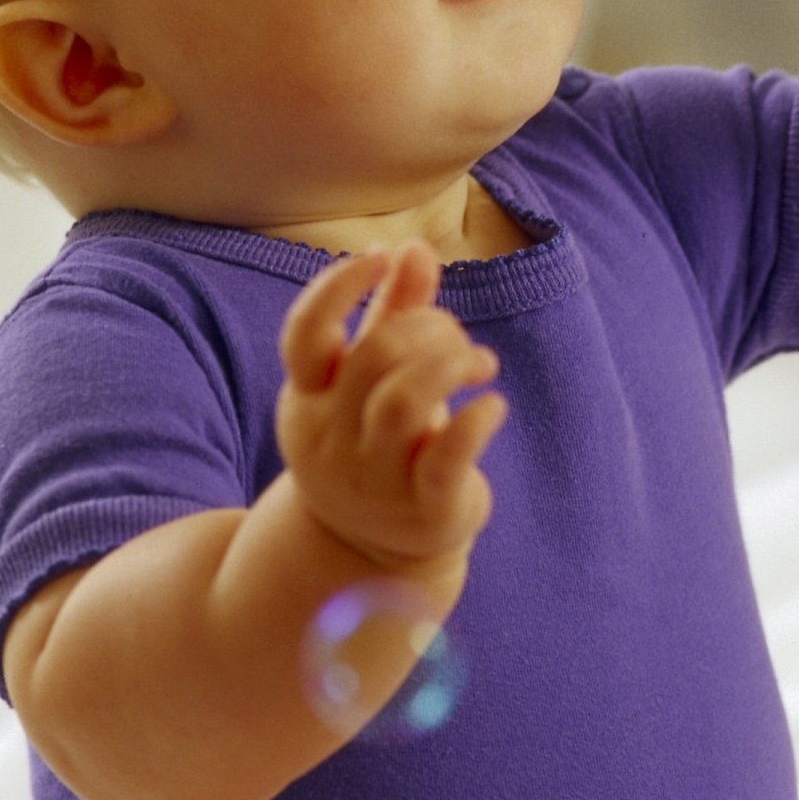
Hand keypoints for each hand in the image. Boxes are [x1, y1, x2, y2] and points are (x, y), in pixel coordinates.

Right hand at [275, 241, 505, 574]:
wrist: (377, 554)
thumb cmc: (382, 439)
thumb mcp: (378, 376)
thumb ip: (394, 310)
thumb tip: (412, 245)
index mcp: (307, 398)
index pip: (305, 334)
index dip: (338, 286)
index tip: (380, 257)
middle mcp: (329, 438)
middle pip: (374, 358)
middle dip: (427, 327)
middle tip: (456, 337)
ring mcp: (372, 479)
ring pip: (403, 403)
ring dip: (451, 364)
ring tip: (480, 362)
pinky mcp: (423, 509)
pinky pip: (447, 457)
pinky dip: (477, 421)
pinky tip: (494, 404)